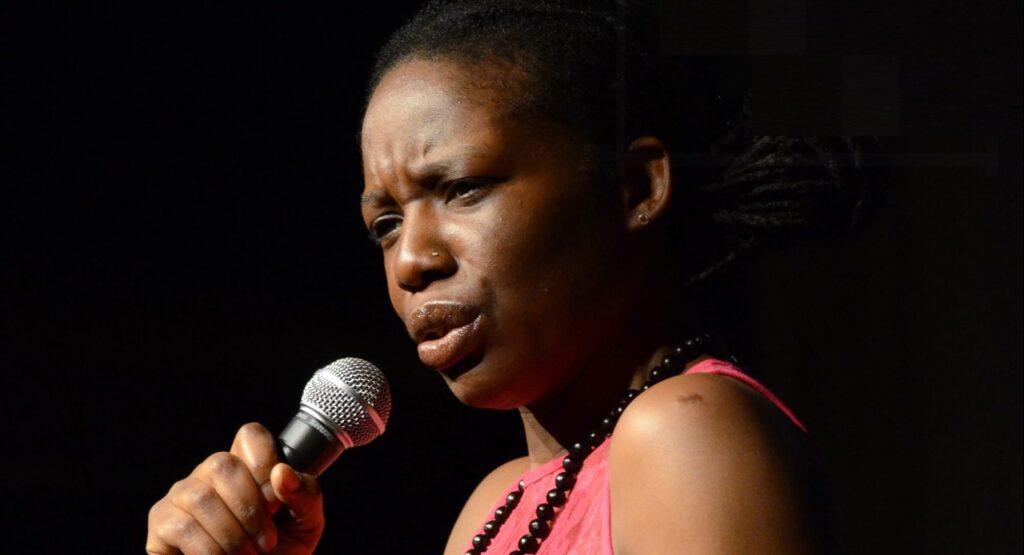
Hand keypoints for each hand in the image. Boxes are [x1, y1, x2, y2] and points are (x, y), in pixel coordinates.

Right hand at [146, 423, 324, 554]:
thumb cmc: (281, 551)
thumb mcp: (306, 522)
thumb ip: (305, 494)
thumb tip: (282, 473)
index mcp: (247, 466)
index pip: (250, 435)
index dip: (265, 461)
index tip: (277, 501)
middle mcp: (210, 475)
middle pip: (222, 464)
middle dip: (250, 508)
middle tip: (266, 541)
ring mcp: (182, 496)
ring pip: (201, 497)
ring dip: (232, 534)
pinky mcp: (162, 524)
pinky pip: (182, 526)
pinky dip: (210, 550)